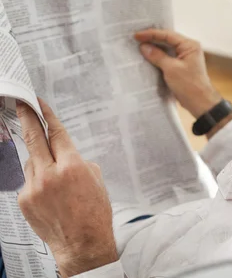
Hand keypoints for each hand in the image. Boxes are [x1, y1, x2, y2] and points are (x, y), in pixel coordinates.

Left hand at [17, 99, 117, 276]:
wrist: (82, 244)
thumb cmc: (94, 212)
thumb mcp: (96, 180)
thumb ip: (78, 162)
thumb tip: (65, 156)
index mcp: (73, 166)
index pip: (56, 133)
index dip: (47, 115)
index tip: (38, 103)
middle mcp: (50, 174)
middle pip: (34, 139)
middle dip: (27, 119)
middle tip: (21, 105)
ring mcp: (34, 188)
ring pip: (32, 163)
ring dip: (40, 163)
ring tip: (55, 180)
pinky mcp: (25, 200)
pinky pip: (29, 182)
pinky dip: (38, 183)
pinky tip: (50, 196)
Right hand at [135, 29, 221, 117]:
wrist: (199, 102)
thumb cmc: (189, 85)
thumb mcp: (171, 69)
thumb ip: (157, 56)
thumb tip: (144, 47)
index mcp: (189, 45)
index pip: (168, 35)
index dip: (151, 34)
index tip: (137, 35)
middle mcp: (188, 48)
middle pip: (167, 40)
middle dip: (152, 39)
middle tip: (135, 38)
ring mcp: (184, 57)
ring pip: (166, 48)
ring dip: (153, 47)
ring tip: (138, 45)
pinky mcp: (180, 66)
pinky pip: (166, 57)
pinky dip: (157, 56)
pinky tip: (146, 56)